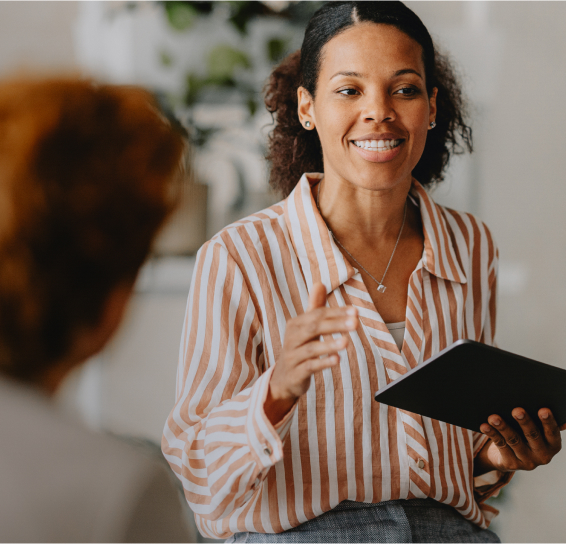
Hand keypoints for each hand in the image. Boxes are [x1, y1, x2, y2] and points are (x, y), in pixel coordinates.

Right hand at [264, 282, 357, 424]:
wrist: (283, 378)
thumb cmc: (299, 348)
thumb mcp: (306, 328)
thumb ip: (314, 307)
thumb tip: (320, 283)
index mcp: (296, 325)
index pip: (317, 314)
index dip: (336, 312)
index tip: (355, 312)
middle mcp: (292, 338)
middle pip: (313, 328)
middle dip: (335, 324)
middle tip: (355, 323)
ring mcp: (292, 356)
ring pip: (311, 348)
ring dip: (329, 344)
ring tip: (346, 342)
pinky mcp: (295, 373)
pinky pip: (309, 366)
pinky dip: (322, 363)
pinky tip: (337, 360)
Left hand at [475, 408, 565, 474]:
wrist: (510, 458)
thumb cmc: (525, 437)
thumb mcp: (537, 432)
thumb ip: (543, 422)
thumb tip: (552, 410)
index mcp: (552, 445)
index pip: (552, 432)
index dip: (548, 422)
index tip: (543, 410)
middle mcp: (543, 455)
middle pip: (532, 436)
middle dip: (524, 422)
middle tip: (517, 410)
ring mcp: (527, 462)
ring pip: (513, 440)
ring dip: (503, 427)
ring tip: (494, 418)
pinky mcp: (511, 463)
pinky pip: (500, 445)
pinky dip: (492, 434)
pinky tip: (485, 426)